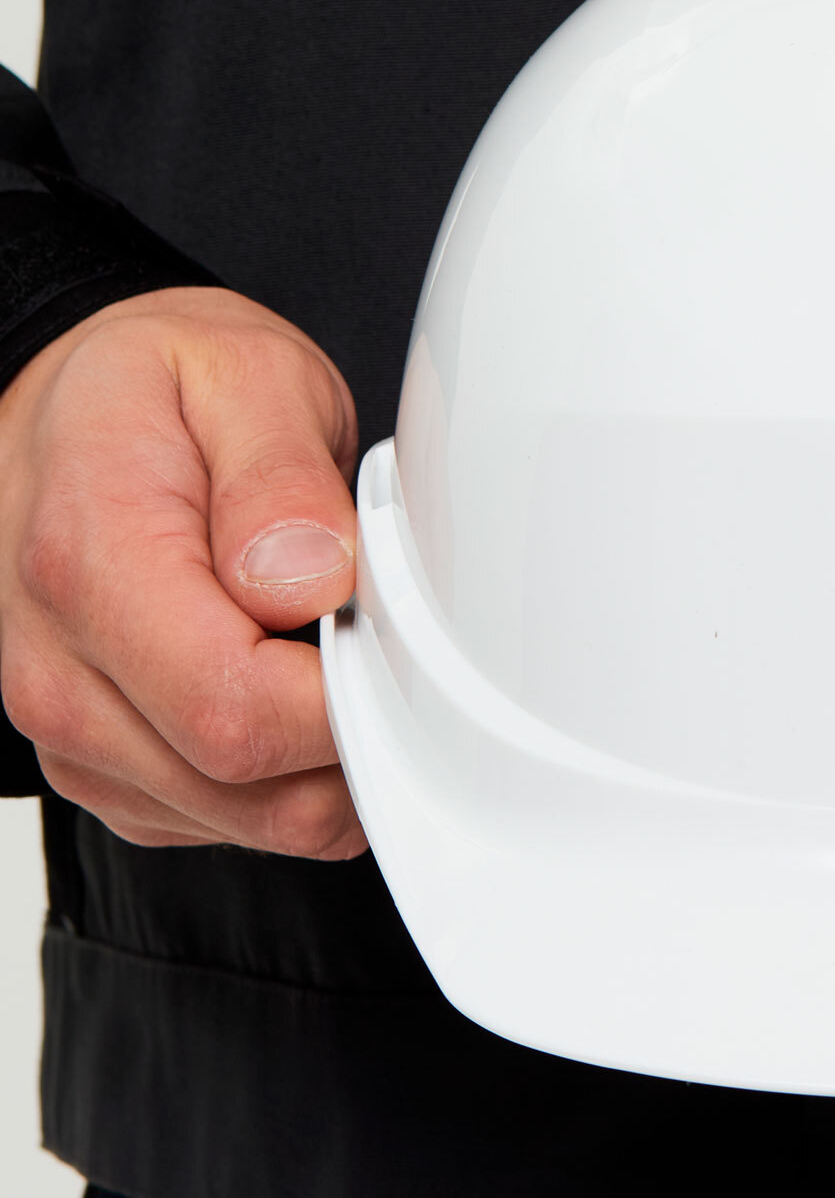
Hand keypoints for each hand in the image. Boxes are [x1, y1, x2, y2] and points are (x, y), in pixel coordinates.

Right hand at [0, 286, 365, 856]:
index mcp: (90, 566)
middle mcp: (62, 671)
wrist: (76, 408)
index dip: (351, 697)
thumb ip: (282, 483)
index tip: (409, 638)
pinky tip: (307, 678)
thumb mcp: (243, 377)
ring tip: (348, 640)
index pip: (235, 709)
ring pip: (256, 819)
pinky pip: (238, 818)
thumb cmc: (160, 388)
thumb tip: (317, 579)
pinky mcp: (111, 767)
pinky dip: (301, 770)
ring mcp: (77, 732)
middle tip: (399, 631)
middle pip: (252, 782)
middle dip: (362, 727)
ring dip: (337, 756)